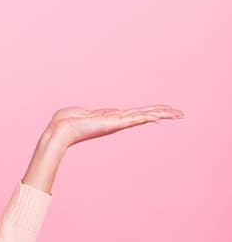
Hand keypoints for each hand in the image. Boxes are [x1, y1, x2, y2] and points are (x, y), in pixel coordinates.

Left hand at [48, 105, 184, 147]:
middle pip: (145, 115)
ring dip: (161, 114)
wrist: (60, 130)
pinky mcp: (112, 124)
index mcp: (112, 118)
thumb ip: (94, 112)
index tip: (165, 111)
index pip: (136, 114)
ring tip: (177, 113)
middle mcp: (117, 121)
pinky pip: (133, 119)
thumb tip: (97, 112)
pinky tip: (159, 117)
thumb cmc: (67, 121)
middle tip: (181, 113)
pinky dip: (146, 117)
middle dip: (163, 113)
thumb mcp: (83, 113)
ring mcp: (116, 123)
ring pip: (143, 116)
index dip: (152, 112)